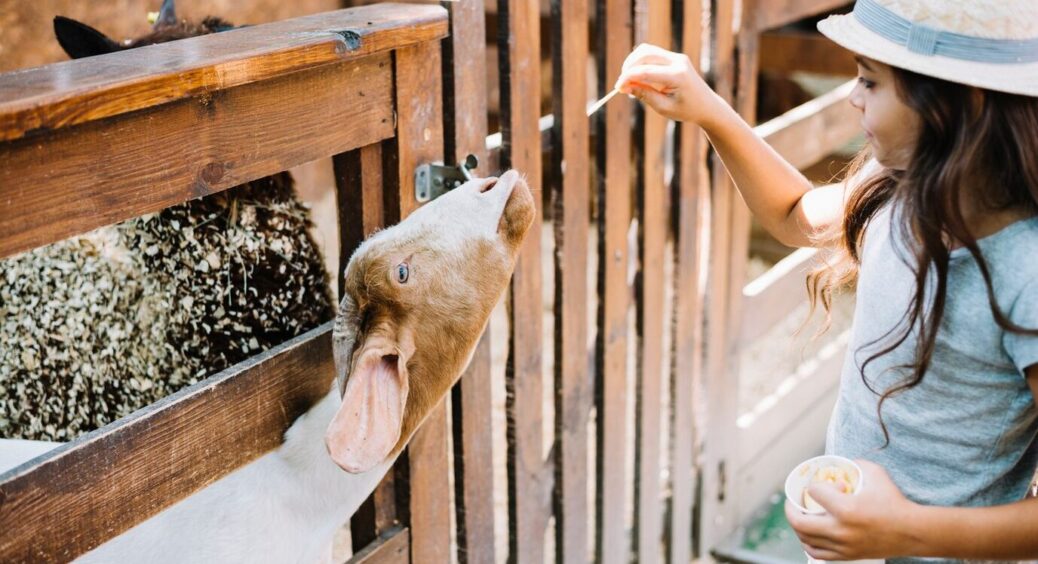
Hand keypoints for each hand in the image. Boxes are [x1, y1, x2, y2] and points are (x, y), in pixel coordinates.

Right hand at [614, 43, 717, 124]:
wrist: (707, 105)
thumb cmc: (686, 110)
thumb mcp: (664, 107)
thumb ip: (644, 95)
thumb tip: (625, 87)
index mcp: (677, 76)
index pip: (646, 71)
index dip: (628, 78)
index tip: (617, 88)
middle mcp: (678, 62)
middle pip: (645, 54)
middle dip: (629, 67)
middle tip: (622, 84)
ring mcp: (677, 57)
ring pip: (647, 50)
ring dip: (633, 62)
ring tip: (628, 80)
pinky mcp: (674, 57)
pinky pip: (652, 53)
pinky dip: (640, 62)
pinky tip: (636, 76)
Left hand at [785, 460, 922, 559]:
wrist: (911, 532)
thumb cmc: (894, 501)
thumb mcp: (875, 473)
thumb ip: (854, 463)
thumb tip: (838, 463)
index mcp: (846, 509)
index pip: (814, 492)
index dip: (812, 485)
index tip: (818, 484)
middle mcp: (841, 530)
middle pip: (799, 521)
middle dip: (791, 508)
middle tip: (793, 501)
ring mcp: (842, 546)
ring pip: (805, 538)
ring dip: (797, 526)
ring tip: (799, 515)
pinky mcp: (846, 555)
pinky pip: (816, 553)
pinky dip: (807, 542)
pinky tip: (807, 534)